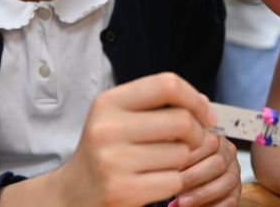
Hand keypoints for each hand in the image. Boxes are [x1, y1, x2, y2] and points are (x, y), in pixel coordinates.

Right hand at [59, 72, 215, 205]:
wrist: (73, 194)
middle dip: (197, 133)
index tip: (205, 114)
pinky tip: (156, 181)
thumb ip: (158, 106)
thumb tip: (204, 103)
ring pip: (181, 153)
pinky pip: (174, 180)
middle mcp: (108, 128)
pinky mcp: (123, 190)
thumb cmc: (106, 152)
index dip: (195, 98)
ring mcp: (114, 161)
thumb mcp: (120, 118)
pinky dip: (173, 182)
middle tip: (193, 142)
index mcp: (108, 103)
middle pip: (181, 121)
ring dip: (182, 160)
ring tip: (163, 163)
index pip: (166, 84)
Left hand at [172, 133, 239, 205]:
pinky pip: (230, 201)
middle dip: (194, 176)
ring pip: (225, 183)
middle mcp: (229, 155)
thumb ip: (178, 151)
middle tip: (175, 184)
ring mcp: (234, 174)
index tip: (172, 163)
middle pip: (218, 163)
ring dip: (202, 194)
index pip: (210, 143)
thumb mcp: (183, 152)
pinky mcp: (235, 193)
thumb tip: (167, 157)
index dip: (191, 154)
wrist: (196, 177)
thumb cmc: (187, 162)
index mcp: (217, 140)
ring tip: (182, 202)